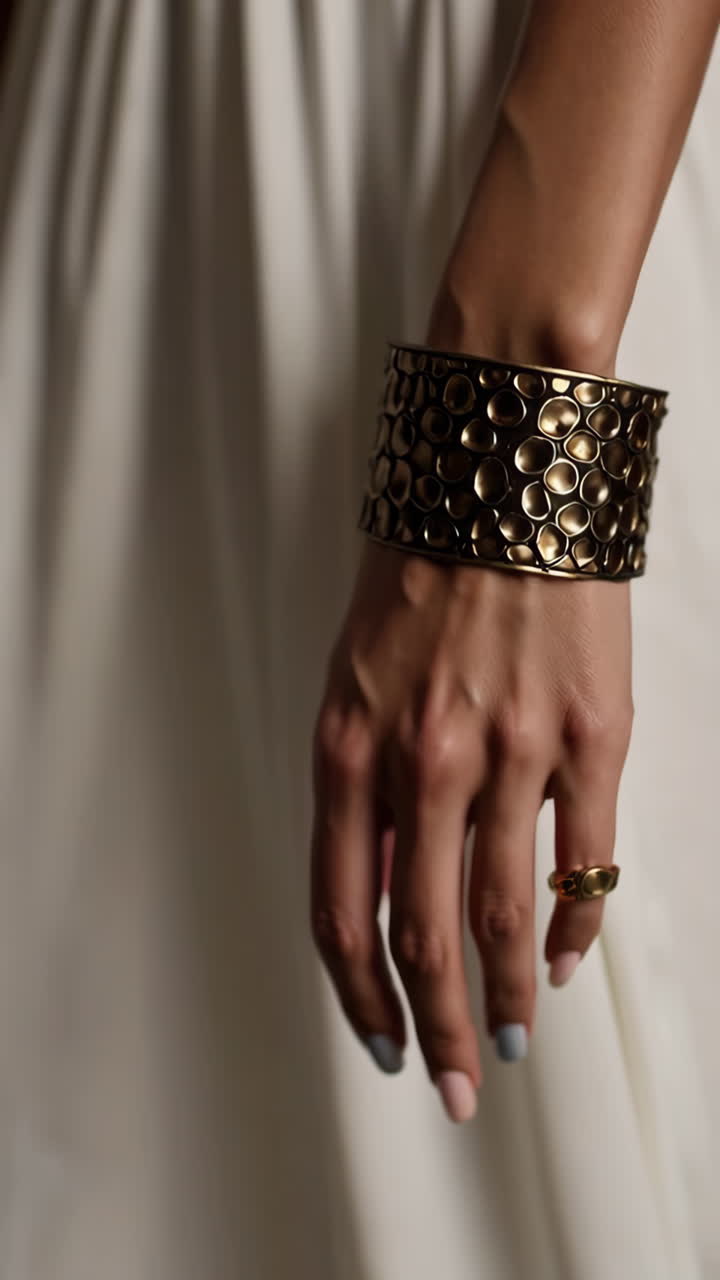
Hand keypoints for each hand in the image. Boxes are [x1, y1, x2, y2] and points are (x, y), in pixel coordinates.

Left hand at [309, 539, 632, 1120]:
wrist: (501, 479)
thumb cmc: (420, 576)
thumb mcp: (354, 678)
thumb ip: (366, 787)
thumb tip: (386, 888)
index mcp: (352, 747)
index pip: (343, 909)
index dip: (360, 995)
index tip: (379, 1041)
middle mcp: (426, 761)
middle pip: (427, 937)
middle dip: (439, 1031)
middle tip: (456, 1089)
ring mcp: (514, 751)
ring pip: (507, 916)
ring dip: (507, 999)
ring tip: (511, 1042)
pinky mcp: (591, 734)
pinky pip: (585, 859)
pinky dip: (574, 926)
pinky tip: (562, 961)